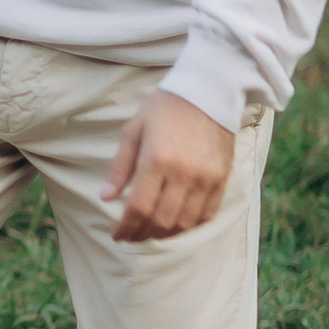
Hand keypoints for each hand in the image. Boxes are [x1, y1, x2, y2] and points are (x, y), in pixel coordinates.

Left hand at [103, 92, 232, 241]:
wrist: (209, 91)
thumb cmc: (164, 108)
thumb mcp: (134, 131)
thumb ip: (120, 167)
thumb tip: (106, 198)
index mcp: (157, 160)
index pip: (139, 208)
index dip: (126, 227)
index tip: (118, 235)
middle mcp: (183, 173)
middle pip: (161, 220)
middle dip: (143, 234)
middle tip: (132, 237)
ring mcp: (206, 178)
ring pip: (185, 222)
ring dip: (166, 234)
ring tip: (151, 233)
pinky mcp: (222, 178)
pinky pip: (207, 214)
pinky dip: (190, 226)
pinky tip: (177, 225)